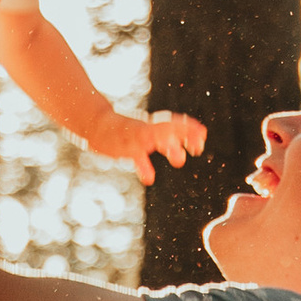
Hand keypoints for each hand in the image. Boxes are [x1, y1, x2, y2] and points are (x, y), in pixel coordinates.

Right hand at [89, 105, 207, 181]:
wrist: (96, 124)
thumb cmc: (123, 133)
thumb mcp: (146, 135)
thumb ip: (164, 145)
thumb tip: (181, 156)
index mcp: (154, 125)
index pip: (174, 122)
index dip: (189, 127)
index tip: (203, 134)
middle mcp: (147, 128)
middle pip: (168, 128)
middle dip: (184, 135)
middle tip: (198, 148)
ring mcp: (134, 137)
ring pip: (153, 137)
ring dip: (167, 146)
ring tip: (180, 161)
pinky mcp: (123, 148)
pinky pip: (134, 156)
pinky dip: (143, 165)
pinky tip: (149, 178)